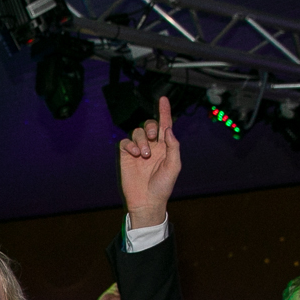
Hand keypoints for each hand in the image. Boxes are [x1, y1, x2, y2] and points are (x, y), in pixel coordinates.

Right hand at [118, 95, 181, 228]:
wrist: (147, 200)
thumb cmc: (163, 186)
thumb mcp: (174, 166)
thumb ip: (173, 146)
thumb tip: (168, 130)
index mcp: (165, 146)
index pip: (165, 124)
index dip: (164, 111)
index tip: (163, 99)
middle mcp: (152, 146)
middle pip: (149, 125)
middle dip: (151, 127)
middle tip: (154, 138)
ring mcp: (138, 150)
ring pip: (137, 132)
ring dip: (141, 140)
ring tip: (144, 155)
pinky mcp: (126, 156)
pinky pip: (125, 142)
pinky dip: (130, 144)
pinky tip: (134, 154)